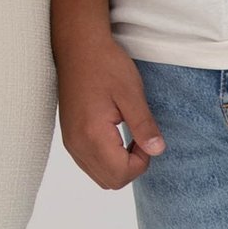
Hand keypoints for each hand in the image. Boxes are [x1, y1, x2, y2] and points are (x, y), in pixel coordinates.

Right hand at [57, 27, 161, 187]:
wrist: (77, 47)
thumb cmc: (105, 65)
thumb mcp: (131, 93)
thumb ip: (144, 125)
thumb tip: (157, 151)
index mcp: (92, 135)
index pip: (121, 174)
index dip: (142, 161)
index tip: (145, 135)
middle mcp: (77, 144)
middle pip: (110, 181)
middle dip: (131, 166)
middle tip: (139, 137)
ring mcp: (70, 142)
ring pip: (99, 176)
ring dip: (119, 165)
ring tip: (127, 136)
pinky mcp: (69, 137)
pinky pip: (89, 164)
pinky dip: (107, 159)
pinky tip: (114, 135)